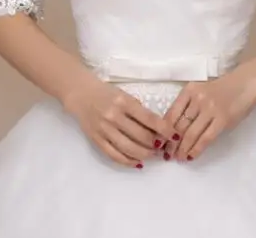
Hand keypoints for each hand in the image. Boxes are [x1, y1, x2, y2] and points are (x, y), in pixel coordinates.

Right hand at [62, 76, 178, 168]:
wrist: (81, 94)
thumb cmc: (107, 93)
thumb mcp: (125, 95)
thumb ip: (139, 111)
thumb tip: (158, 130)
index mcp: (124, 102)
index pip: (149, 119)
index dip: (164, 130)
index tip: (174, 136)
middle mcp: (114, 116)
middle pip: (141, 136)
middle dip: (156, 144)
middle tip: (163, 146)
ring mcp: (104, 129)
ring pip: (129, 149)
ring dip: (145, 154)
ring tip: (153, 154)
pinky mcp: (96, 140)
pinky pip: (114, 155)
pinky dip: (128, 161)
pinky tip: (138, 162)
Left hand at [163, 68, 255, 161]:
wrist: (244, 83)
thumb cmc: (220, 89)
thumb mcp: (200, 91)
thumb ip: (187, 106)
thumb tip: (172, 128)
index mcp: (189, 91)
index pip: (171, 114)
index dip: (164, 131)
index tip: (159, 142)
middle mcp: (197, 99)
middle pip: (179, 126)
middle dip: (171, 143)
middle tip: (167, 154)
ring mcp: (210, 109)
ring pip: (190, 134)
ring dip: (182, 149)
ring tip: (178, 158)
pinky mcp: (222, 120)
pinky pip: (206, 138)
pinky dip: (196, 149)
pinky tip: (191, 156)